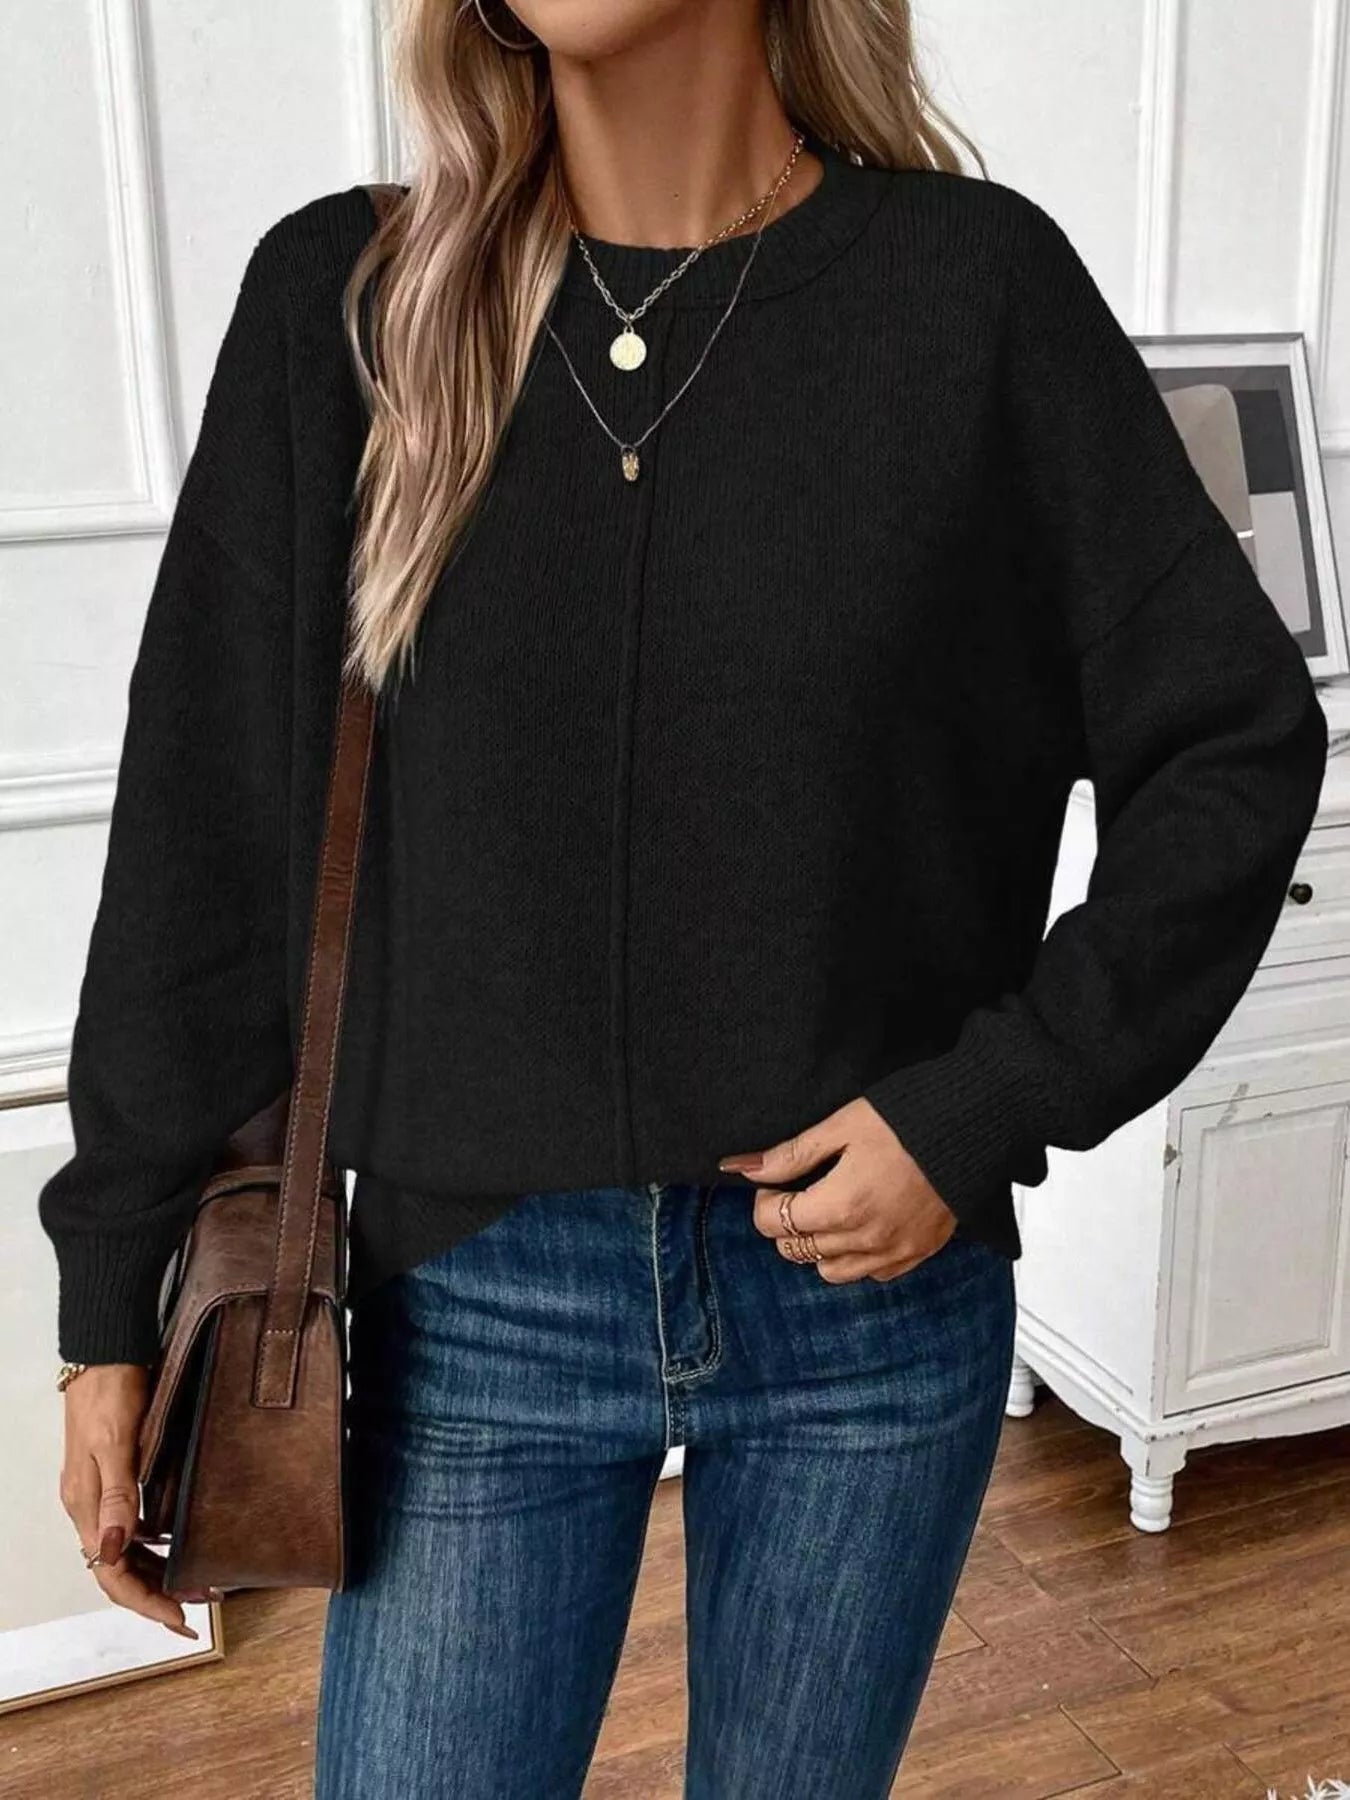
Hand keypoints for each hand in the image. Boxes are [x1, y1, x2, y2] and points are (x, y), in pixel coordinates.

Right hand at [59, 1362, 215, 1636]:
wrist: (105, 1353)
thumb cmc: (110, 1391)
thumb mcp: (115, 1442)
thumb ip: (117, 1495)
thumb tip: (113, 1549)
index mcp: (86, 1506)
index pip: (112, 1574)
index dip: (145, 1602)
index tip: (180, 1620)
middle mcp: (90, 1507)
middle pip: (118, 1571)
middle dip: (155, 1596)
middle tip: (197, 1610)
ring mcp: (100, 1493)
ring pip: (125, 1552)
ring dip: (156, 1575)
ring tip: (194, 1587)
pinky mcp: (114, 1477)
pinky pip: (130, 1528)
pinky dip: (152, 1546)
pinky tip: (174, 1546)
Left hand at [718, 1095, 957, 1281]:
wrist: (974, 1124)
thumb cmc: (908, 1118)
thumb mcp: (841, 1126)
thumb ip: (791, 1154)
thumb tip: (742, 1168)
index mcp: (840, 1204)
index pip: (774, 1224)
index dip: (765, 1202)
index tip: (775, 1183)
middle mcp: (865, 1238)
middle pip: (796, 1249)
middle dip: (787, 1222)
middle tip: (801, 1191)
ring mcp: (893, 1251)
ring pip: (830, 1271)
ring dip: (819, 1245)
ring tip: (831, 1209)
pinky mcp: (918, 1253)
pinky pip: (872, 1273)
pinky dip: (857, 1256)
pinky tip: (863, 1223)